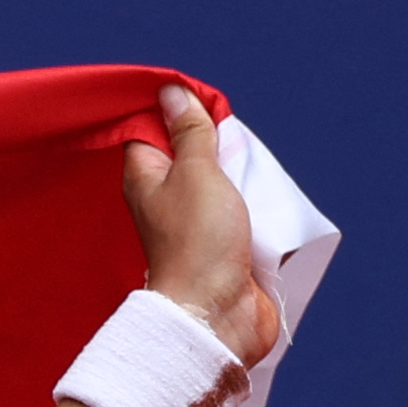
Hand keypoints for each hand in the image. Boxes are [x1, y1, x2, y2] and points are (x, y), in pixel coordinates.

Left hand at [120, 82, 281, 365]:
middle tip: (232, 135)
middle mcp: (164, 198)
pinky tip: (262, 193)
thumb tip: (172, 94)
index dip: (172, 112)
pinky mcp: (220, 242)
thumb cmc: (197, 242)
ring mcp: (193, 222)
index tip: (200, 102)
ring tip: (250, 167)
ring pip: (218, 179)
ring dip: (238, 170)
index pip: (149, 130)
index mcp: (144, 178)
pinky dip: (251, 199)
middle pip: (190, 152)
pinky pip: (238, 208)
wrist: (216, 312)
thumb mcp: (196, 172)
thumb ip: (189, 133)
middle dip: (215, 140)